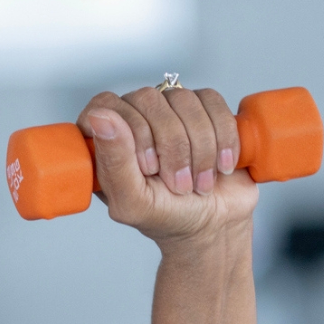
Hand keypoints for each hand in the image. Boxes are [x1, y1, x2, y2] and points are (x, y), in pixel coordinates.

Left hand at [78, 85, 257, 247]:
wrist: (214, 224)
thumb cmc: (166, 217)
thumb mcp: (132, 203)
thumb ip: (112, 163)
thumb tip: (100, 117)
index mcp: (105, 141)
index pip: (105, 105)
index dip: (131, 132)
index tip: (148, 168)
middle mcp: (133, 120)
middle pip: (148, 99)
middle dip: (171, 146)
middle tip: (179, 185)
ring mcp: (169, 111)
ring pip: (183, 99)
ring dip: (200, 146)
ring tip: (200, 183)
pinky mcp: (204, 109)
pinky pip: (212, 100)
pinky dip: (223, 136)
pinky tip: (221, 165)